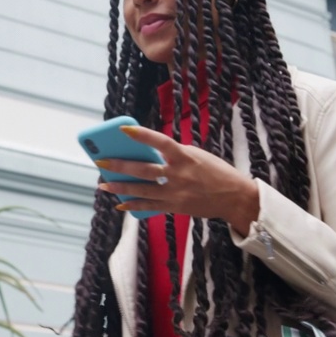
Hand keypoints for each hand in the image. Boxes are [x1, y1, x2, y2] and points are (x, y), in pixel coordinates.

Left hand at [96, 125, 259, 231]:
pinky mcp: (175, 207)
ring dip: (120, 187)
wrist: (234, 197)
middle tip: (101, 162)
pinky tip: (120, 205)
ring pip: (142, 190)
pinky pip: (150, 207)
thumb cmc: (215, 172)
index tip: (122, 129)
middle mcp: (178, 174)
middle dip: (120, 165)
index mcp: (185, 156)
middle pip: (143, 169)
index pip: (160, 142)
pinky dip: (134, 206)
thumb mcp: (197, 155)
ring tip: (104, 184)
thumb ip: (174, 154)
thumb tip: (148, 155)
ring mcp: (175, 192)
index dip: (141, 135)